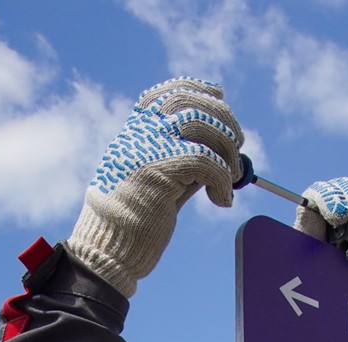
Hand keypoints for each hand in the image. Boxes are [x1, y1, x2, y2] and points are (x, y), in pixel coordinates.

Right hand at [67, 77, 243, 296]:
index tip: (218, 97)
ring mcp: (147, 146)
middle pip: (191, 102)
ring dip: (228, 148)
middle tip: (238, 145)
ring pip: (202, 124)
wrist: (109, 246)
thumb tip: (223, 147)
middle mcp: (140, 132)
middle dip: (224, 119)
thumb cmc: (136, 219)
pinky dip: (223, 180)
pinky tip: (221, 201)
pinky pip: (206, 160)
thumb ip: (182, 158)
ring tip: (233, 176)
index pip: (168, 92)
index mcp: (135, 131)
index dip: (198, 89)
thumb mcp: (158, 178)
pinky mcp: (158, 168)